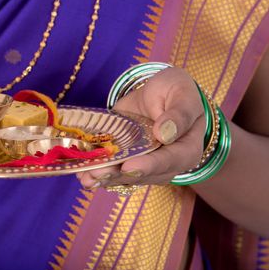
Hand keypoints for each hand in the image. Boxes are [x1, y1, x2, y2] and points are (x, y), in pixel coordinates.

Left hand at [77, 67, 204, 188]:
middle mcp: (166, 164)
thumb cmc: (175, 91)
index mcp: (186, 148)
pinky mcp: (127, 161)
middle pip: (143, 174)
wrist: (159, 94)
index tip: (129, 166)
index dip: (148, 165)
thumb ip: (178, 114)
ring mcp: (145, 165)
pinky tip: (81, 174)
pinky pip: (114, 171)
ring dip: (105, 178)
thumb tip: (165, 133)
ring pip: (125, 177)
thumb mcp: (181, 93)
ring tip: (86, 177)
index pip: (169, 160)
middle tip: (97, 173)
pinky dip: (97, 173)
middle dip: (118, 175)